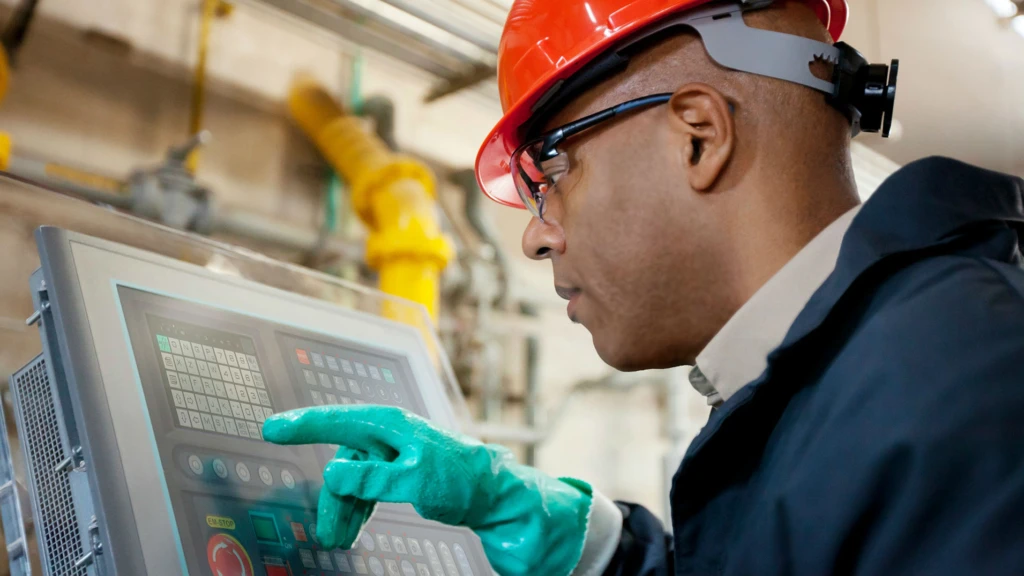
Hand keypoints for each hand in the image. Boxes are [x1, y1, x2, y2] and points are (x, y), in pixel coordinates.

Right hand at [262, 405, 593, 575]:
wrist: (495, 496)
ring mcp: (394, 454)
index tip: (272, 428)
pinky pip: (368, 489)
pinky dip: (359, 510)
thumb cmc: (462, 479)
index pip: (338, 421)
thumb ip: (374, 477)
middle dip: (332, 499)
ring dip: (344, 511)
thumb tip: (335, 473)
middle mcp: (389, 435)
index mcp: (391, 425)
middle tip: (322, 530)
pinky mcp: (400, 472)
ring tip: (338, 540)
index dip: (303, 424)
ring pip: (354, 481)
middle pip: (344, 461)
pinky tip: (353, 530)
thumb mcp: (416, 480)